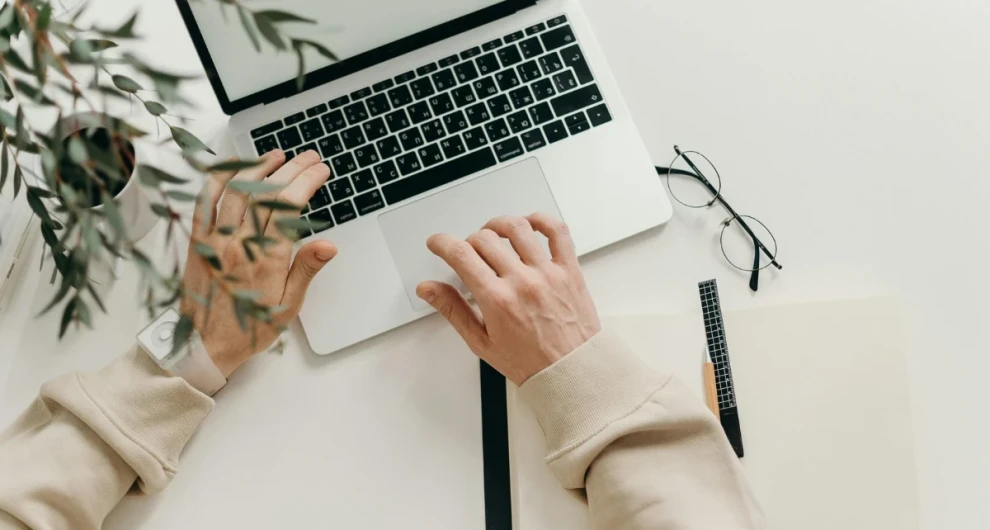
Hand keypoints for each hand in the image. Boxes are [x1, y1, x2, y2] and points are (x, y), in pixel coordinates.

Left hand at [180, 149, 335, 376]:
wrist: (203, 346)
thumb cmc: (248, 328)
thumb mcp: (287, 307)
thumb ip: (306, 270)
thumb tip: (328, 245)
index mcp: (266, 260)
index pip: (290, 207)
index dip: (307, 182)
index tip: (320, 171)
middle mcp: (239, 244)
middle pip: (267, 193)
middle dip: (292, 169)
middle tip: (308, 158)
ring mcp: (215, 240)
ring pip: (237, 190)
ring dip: (259, 167)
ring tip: (277, 155)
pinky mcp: (197, 241)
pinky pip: (205, 201)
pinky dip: (218, 179)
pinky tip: (234, 167)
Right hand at [416, 214, 600, 384]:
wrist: (571, 371)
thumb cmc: (530, 362)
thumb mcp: (481, 342)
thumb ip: (452, 310)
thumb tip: (428, 289)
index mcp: (497, 301)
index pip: (461, 255)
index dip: (442, 243)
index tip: (437, 243)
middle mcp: (522, 282)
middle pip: (485, 239)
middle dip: (468, 241)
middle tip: (468, 253)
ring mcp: (548, 273)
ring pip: (517, 228)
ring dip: (498, 225)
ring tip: (493, 234)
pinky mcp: (569, 270)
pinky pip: (558, 232)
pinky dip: (542, 220)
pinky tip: (529, 225)